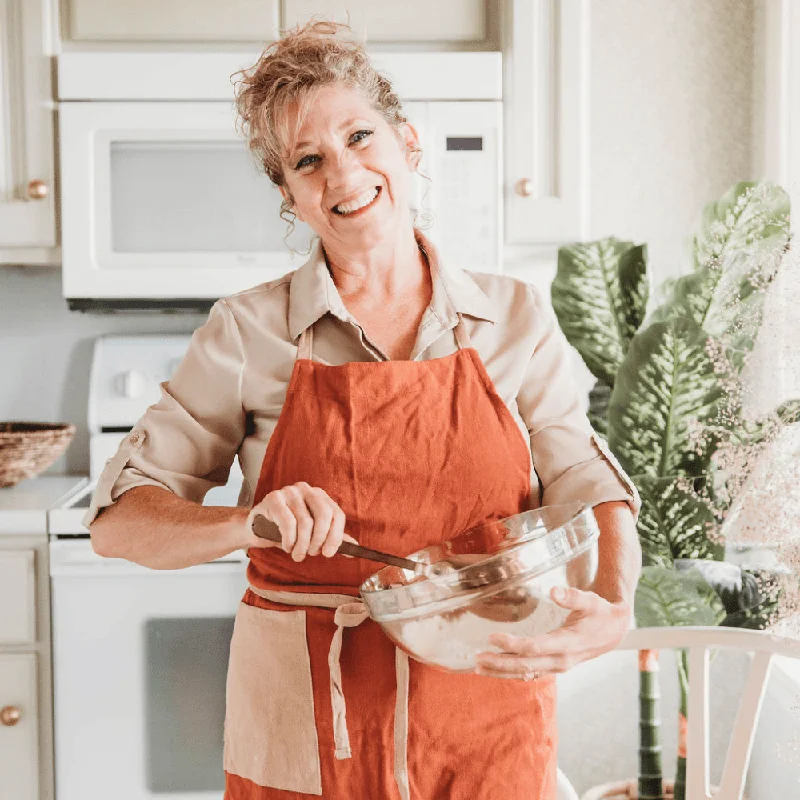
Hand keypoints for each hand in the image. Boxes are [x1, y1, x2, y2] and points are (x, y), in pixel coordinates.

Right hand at [244, 482, 355, 561]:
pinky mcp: (274, 498)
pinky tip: (287, 546)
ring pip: (305, 522)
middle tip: (312, 553)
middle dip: (319, 539)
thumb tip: (354, 548)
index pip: (336, 513)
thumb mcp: (311, 535)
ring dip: (302, 545)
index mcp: (319, 496)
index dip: (336, 536)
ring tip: (297, 554)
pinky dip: (289, 540)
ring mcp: (290, 491)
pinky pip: (288, 522)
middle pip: (324, 514)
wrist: (257, 528)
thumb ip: (331, 538)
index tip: (329, 553)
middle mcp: (306, 489)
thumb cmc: (286, 531)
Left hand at [474, 586, 630, 679]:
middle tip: (477, 658)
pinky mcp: (554, 666)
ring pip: (526, 673)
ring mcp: (557, 665)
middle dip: (500, 663)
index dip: (513, 644)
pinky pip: (530, 673)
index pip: (536, 647)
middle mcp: (561, 659)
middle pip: (526, 665)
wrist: (614, 632)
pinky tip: (496, 670)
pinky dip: (512, 672)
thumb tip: (554, 591)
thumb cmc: (601, 613)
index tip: (492, 637)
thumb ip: (573, 597)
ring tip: (478, 667)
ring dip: (502, 671)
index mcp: (568, 643)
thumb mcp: (591, 601)